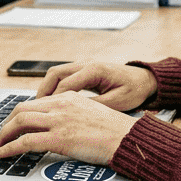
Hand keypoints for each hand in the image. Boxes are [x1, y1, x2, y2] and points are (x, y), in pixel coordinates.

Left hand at [0, 92, 139, 164]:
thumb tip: (63, 127)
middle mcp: (61, 105)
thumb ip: (74, 115)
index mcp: (69, 97)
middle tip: (1, 135)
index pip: (36, 102)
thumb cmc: (116, 131)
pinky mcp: (59, 138)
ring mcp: (59, 121)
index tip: (13, 124)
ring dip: (3, 135)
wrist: (128, 138)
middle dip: (6, 123)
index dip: (20, 114)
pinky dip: (10, 147)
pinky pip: (25, 141)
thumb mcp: (93, 113)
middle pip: (21, 108)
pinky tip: (3, 154)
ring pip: (19, 121)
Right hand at [36, 62, 157, 111]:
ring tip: (40, 107)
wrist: (144, 79)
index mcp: (94, 70)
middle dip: (43, 92)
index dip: (53, 101)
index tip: (45, 115)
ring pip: (55, 73)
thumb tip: (75, 116)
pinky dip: (54, 88)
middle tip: (35, 110)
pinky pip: (62, 76)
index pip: (65, 84)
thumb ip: (95, 107)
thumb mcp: (117, 103)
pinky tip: (51, 103)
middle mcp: (86, 64)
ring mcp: (84, 65)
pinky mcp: (83, 70)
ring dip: (46, 89)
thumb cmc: (134, 90)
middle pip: (54, 74)